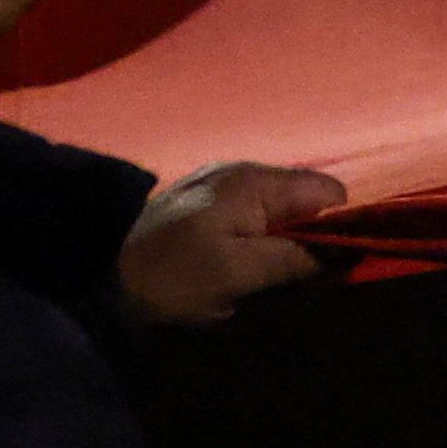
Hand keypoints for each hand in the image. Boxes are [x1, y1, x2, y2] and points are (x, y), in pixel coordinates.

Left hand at [121, 161, 344, 322]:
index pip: (329, 193)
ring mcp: (221, 182)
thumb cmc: (171, 272)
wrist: (97, 269)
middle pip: (305, 200)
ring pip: (278, 209)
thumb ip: (295, 258)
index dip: (338, 229)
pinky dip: (254, 238)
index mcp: (256, 181)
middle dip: (306, 238)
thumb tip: (349, 252)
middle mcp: (244, 170)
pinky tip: (233, 263)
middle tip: (286, 278)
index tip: (325, 267)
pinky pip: (251, 213)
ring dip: (278, 242)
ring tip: (258, 275)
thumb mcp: (236, 273)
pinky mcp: (203, 198)